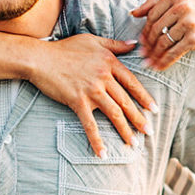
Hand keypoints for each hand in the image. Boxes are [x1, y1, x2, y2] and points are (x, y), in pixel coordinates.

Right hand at [34, 34, 155, 155]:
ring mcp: (91, 91)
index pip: (132, 83)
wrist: (41, 58)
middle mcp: (104, 78)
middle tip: (149, 132)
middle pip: (126, 101)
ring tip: (134, 143)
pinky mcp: (77, 102)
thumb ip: (115, 44)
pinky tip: (103, 153)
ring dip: (125, 130)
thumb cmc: (65, 48)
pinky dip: (97, 140)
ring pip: (114, 114)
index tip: (154, 109)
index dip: (144, 98)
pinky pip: (90, 124)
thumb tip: (133, 44)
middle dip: (139, 118)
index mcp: (109, 63)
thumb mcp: (93, 41)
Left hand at [132, 0, 194, 70]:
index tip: (142, 40)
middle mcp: (182, 6)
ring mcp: (189, 22)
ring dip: (153, 55)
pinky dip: (163, 62)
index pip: (152, 14)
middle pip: (155, 29)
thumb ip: (157, 2)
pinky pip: (173, 53)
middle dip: (147, 44)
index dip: (145, 29)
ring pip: (163, 42)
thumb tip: (133, 12)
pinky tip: (158, 67)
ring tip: (148, 62)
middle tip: (143, 54)